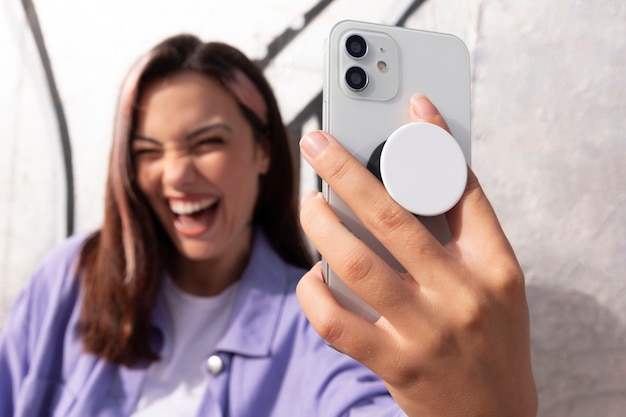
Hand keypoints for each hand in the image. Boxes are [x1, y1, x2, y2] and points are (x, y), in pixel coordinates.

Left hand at [296, 94, 536, 416]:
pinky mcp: (395, 364)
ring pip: (357, 264)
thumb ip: (462, 231)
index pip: (463, 189)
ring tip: (309, 203)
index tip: (412, 106)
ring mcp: (426, 331)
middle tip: (317, 142)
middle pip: (394, 217)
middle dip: (348, 171)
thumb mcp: (496, 280)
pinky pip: (338, 323)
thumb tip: (417, 176)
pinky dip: (314, 294)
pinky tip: (311, 276)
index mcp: (494, 266)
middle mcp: (462, 295)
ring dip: (322, 226)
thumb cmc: (492, 338)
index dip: (435, 142)